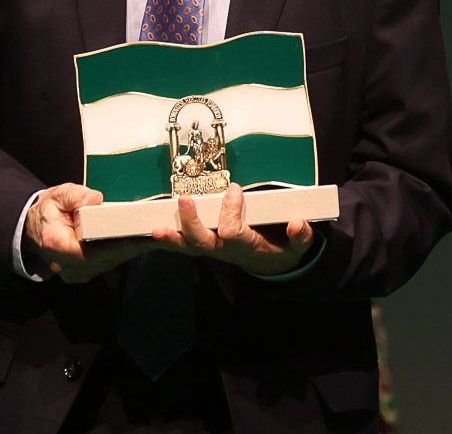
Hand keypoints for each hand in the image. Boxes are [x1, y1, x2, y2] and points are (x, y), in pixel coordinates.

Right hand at [23, 183, 154, 282]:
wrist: (35, 228)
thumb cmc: (48, 210)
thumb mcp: (57, 195)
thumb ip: (74, 196)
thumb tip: (96, 199)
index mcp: (56, 244)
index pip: (89, 251)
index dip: (115, 246)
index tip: (137, 238)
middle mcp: (66, 265)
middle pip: (104, 259)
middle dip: (131, 247)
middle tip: (157, 235)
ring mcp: (75, 273)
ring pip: (108, 263)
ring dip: (130, 251)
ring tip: (155, 237)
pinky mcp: (83, 274)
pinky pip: (107, 264)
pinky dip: (123, 253)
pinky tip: (140, 243)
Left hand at [149, 184, 314, 275]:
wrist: (272, 263)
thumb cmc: (282, 248)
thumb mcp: (297, 247)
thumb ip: (299, 236)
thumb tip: (297, 223)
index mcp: (246, 247)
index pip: (232, 230)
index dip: (230, 211)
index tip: (235, 189)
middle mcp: (224, 249)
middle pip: (201, 242)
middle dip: (191, 223)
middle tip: (185, 199)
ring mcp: (211, 248)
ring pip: (187, 246)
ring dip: (171, 237)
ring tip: (155, 228)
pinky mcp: (204, 244)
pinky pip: (183, 244)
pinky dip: (168, 238)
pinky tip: (152, 231)